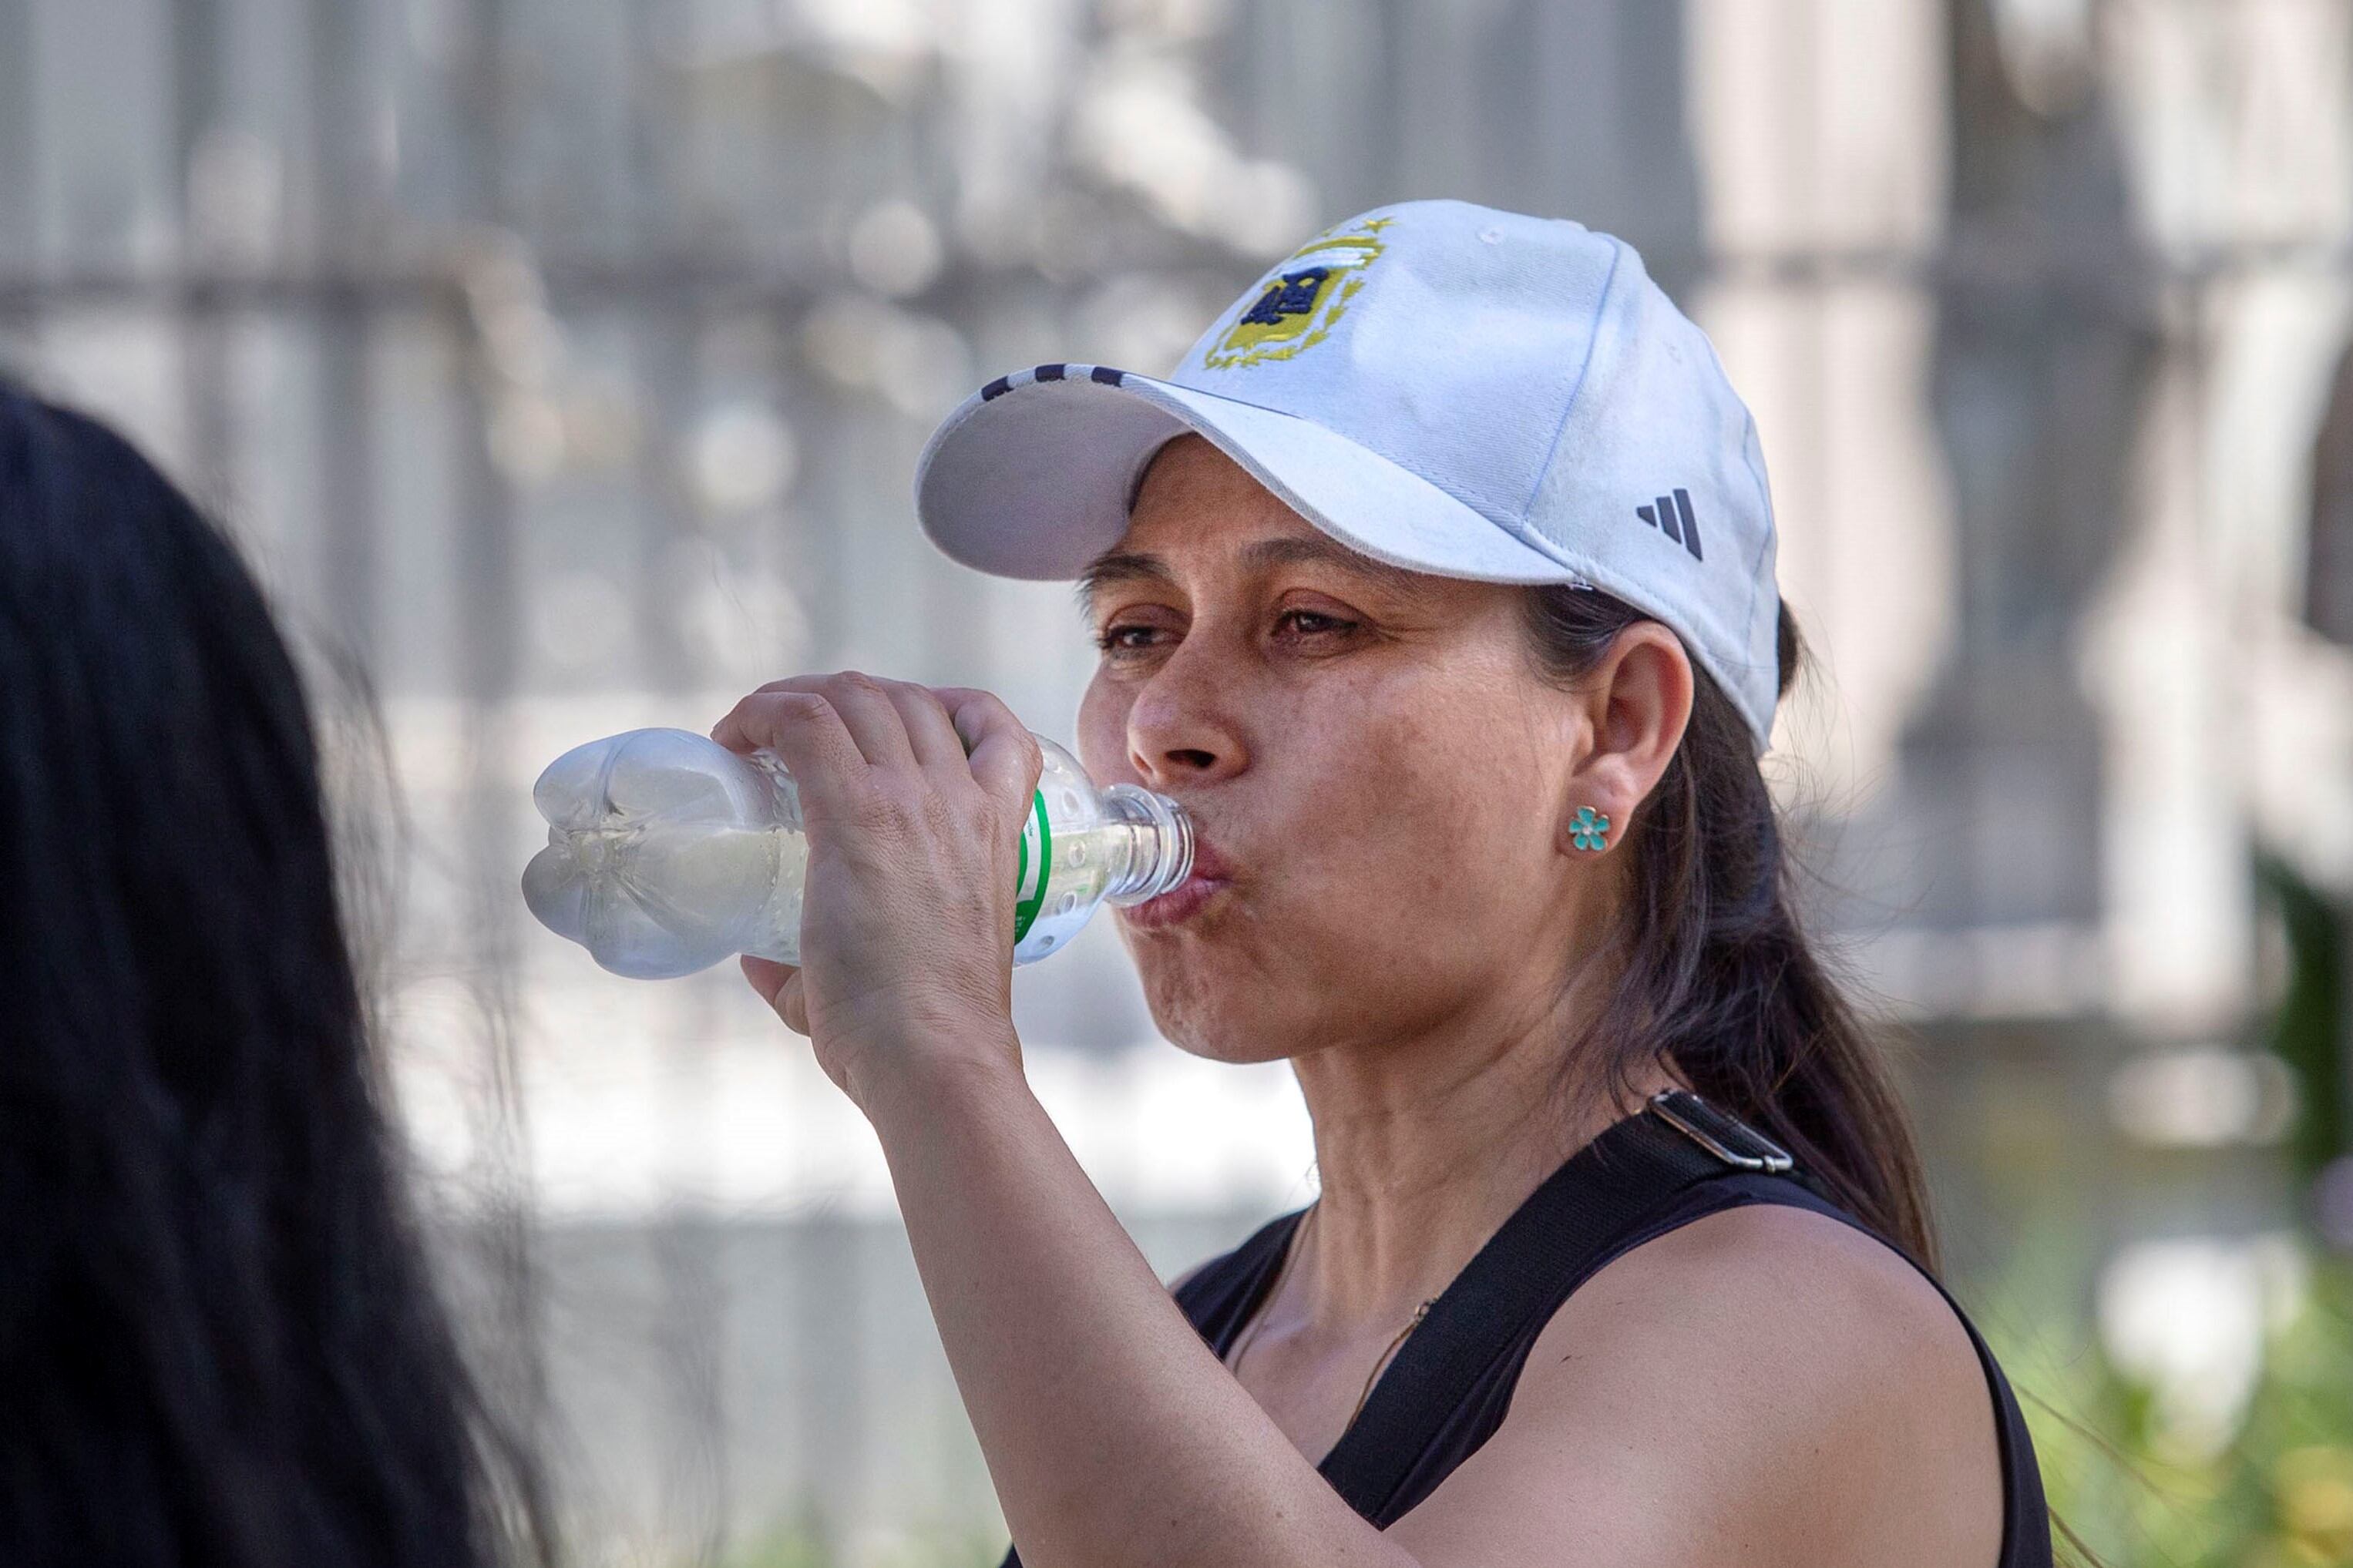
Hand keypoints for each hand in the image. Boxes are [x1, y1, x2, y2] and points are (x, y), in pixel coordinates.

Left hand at [709, 673, 1041, 1114]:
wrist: (936, 1055)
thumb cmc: (926, 1034)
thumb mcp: (915, 969)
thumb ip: (850, 953)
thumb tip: (762, 958)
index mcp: (994, 829)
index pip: (992, 724)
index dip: (941, 705)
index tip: (886, 730)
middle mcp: (958, 799)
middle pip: (905, 696)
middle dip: (846, 696)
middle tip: (795, 734)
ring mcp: (910, 801)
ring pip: (854, 696)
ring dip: (799, 697)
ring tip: (758, 730)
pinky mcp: (856, 818)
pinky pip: (804, 724)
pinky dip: (762, 714)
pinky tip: (731, 738)